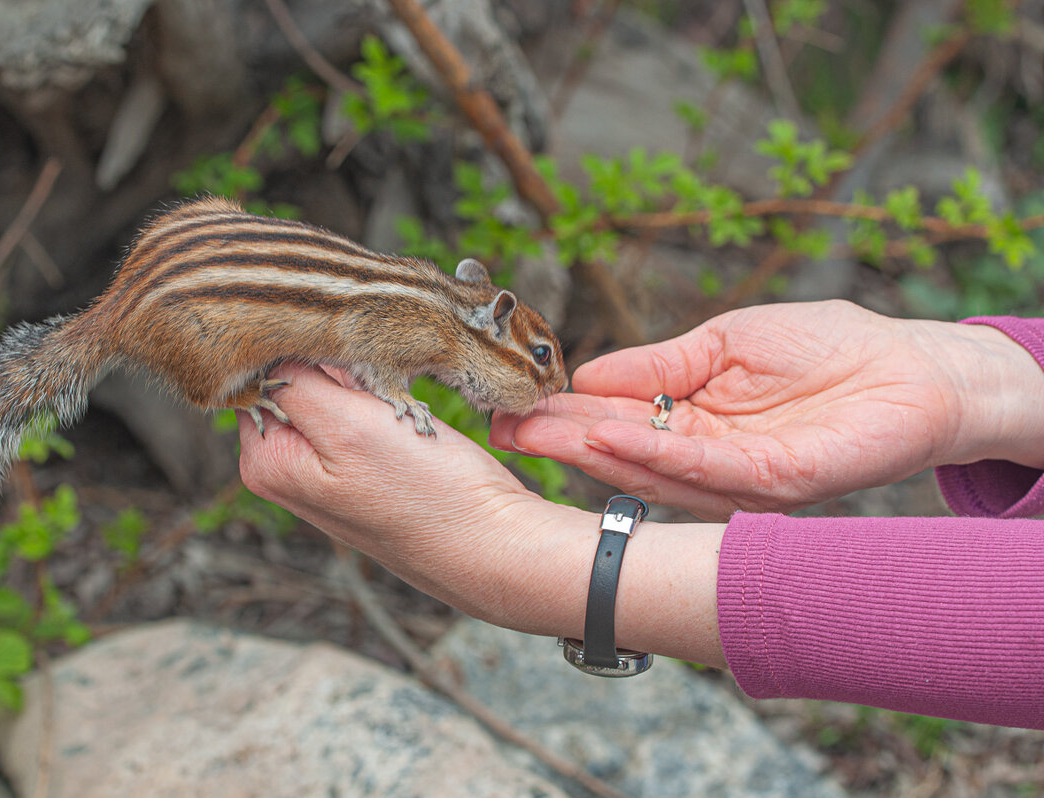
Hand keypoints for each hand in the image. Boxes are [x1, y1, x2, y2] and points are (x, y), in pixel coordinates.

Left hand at [236, 364, 726, 665]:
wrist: (495, 543)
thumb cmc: (429, 494)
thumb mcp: (349, 426)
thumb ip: (296, 383)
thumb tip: (266, 346)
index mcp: (267, 460)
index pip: (258, 370)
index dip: (303, 346)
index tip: (346, 346)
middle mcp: (287, 467)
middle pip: (292, 377)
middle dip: (333, 361)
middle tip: (380, 371)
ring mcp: (324, 470)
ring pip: (331, 388)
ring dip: (363, 377)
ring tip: (396, 396)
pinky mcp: (363, 467)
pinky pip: (359, 409)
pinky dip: (381, 396)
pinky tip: (406, 412)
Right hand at [491, 300, 1043, 519]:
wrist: (911, 365)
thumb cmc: (826, 346)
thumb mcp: (724, 341)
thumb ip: (659, 364)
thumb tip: (588, 373)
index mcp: (689, 420)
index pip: (614, 420)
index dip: (562, 413)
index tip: (509, 404)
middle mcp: (703, 457)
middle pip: (620, 453)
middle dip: (558, 439)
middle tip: (501, 425)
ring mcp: (733, 477)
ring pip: (649, 470)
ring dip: (589, 450)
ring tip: (536, 429)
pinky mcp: (769, 486)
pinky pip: (701, 471)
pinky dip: (651, 455)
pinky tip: (605, 435)